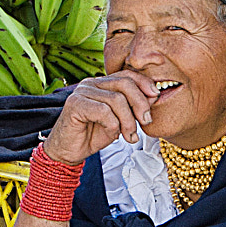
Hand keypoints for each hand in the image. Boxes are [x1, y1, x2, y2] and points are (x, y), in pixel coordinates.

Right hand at [43, 71, 160, 163]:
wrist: (69, 151)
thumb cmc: (94, 135)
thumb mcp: (120, 120)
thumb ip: (134, 106)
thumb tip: (154, 94)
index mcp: (102, 83)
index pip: (127, 75)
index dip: (144, 83)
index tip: (156, 96)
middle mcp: (91, 83)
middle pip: (124, 84)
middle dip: (140, 103)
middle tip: (145, 121)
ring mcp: (82, 92)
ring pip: (117, 100)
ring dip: (128, 121)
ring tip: (129, 136)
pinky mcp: (75, 104)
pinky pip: (104, 111)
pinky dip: (113, 125)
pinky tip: (112, 134)